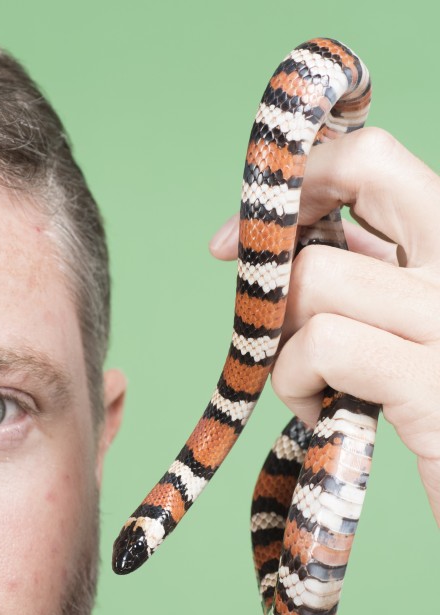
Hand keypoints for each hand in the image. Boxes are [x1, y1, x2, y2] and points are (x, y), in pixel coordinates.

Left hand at [209, 128, 439, 527]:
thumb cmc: (429, 402)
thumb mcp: (407, 317)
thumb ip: (374, 266)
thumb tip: (296, 226)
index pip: (374, 157)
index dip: (299, 183)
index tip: (238, 237)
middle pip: (357, 181)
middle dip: (286, 246)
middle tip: (271, 315)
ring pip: (316, 279)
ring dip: (285, 341)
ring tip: (311, 384)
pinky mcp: (432, 383)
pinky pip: (322, 346)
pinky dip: (294, 382)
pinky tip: (318, 413)